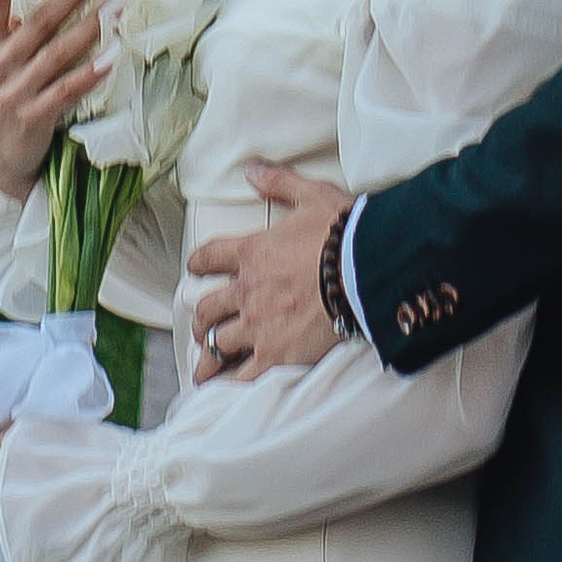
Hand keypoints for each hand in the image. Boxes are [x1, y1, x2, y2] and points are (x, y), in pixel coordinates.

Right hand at [0, 0, 105, 199]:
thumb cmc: (0, 101)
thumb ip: (12, 34)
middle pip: (37, 22)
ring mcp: (12, 93)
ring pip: (56, 53)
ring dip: (90, 28)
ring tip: (118, 8)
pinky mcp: (31, 118)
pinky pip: (67, 90)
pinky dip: (90, 72)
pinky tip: (113, 57)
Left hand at [187, 164, 350, 380]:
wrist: (365, 270)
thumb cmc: (344, 232)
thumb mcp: (313, 196)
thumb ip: (280, 182)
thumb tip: (253, 170)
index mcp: (253, 252)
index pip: (210, 256)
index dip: (200, 263)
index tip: (196, 269)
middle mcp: (247, 291)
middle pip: (208, 308)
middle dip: (202, 317)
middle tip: (202, 325)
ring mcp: (259, 326)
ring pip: (218, 344)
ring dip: (208, 354)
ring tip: (205, 366)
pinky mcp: (276, 355)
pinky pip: (242, 377)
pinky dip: (230, 384)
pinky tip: (223, 391)